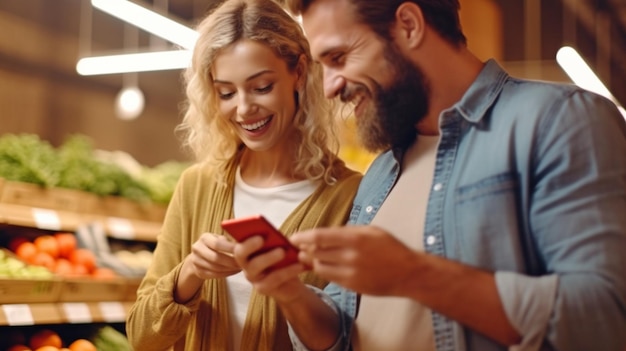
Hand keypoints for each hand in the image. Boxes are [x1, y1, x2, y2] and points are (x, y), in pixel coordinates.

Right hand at [186, 233, 240, 279]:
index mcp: (204, 238)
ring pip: (215, 268)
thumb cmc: (215, 245)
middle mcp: (197, 248)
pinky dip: (226, 274)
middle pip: (215, 258)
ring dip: (230, 269)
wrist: (199, 256)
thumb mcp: (219, 238)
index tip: (242, 251)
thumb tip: (243, 244)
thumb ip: (227, 241)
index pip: (217, 244)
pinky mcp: (199, 272)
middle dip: (231, 261)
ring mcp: (196, 261)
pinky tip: (234, 271)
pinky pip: (214, 275)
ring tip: (240, 267)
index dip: (229, 248)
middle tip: (243, 262)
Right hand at [233, 235, 308, 303]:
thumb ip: (275, 240)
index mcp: (247, 249)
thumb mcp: (280, 247)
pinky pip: (272, 279)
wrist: (291, 285)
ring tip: (283, 251)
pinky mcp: (261, 288)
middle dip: (249, 244)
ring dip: (268, 257)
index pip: (238, 239)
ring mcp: (251, 276)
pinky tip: (299, 265)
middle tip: (262, 239)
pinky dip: (287, 271)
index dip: (240, 233)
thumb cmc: (283, 260)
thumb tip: (275, 234)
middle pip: (240, 253)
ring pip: (255, 266)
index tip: (250, 226)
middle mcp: (245, 262)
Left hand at [291, 225, 420, 295]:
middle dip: (304, 249)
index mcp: (355, 238)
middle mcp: (351, 256)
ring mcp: (350, 273)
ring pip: (319, 266)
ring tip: (308, 255)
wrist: (408, 274)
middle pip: (316, 252)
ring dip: (312, 260)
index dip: (302, 237)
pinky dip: (323, 270)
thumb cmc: (391, 248)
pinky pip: (329, 277)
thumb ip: (347, 231)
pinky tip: (322, 265)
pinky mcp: (351, 285)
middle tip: (297, 246)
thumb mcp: (371, 231)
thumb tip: (325, 233)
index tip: (292, 237)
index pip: (319, 237)